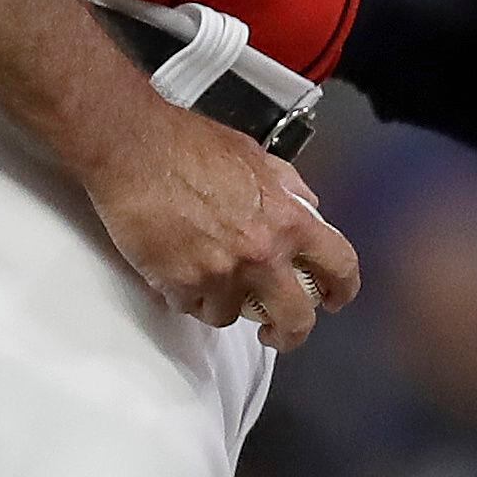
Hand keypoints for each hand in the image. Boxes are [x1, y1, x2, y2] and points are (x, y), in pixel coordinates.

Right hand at [82, 99, 361, 349]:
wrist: (134, 150)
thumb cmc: (188, 145)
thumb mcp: (255, 156)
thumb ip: (287, 187)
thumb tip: (307, 209)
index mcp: (288, 219)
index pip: (339, 265)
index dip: (341, 289)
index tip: (332, 300)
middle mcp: (262, 254)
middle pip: (296, 318)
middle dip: (290, 332)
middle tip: (277, 330)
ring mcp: (222, 275)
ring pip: (233, 317)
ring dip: (222, 301)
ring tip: (205, 272)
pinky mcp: (182, 287)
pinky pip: (194, 308)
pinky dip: (188, 295)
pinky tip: (178, 268)